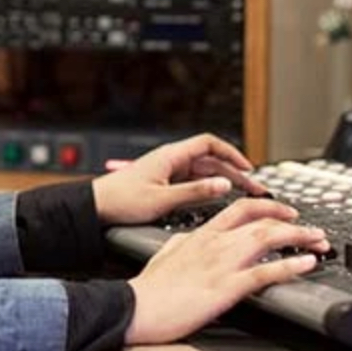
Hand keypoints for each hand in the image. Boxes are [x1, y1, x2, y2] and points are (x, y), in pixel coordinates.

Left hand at [92, 133, 265, 226]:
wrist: (96, 206)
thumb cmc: (122, 200)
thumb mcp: (163, 199)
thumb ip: (196, 192)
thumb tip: (224, 185)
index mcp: (171, 156)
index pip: (209, 144)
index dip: (231, 153)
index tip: (249, 167)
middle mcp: (171, 160)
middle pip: (211, 161)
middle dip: (234, 173)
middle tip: (255, 189)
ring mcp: (168, 171)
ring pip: (204, 173)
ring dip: (224, 182)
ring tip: (244, 196)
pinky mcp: (164, 183)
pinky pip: (193, 182)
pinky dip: (209, 189)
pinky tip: (219, 200)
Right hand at [124, 197, 328, 345]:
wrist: (138, 305)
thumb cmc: (149, 285)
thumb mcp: (166, 251)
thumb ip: (184, 241)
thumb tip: (190, 237)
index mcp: (203, 234)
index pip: (242, 209)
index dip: (269, 207)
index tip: (286, 211)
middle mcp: (217, 243)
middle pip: (262, 220)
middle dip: (293, 222)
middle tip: (313, 228)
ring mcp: (223, 263)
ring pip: (269, 239)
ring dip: (299, 238)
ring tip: (319, 241)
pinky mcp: (227, 287)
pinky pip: (265, 273)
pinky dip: (290, 266)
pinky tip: (306, 264)